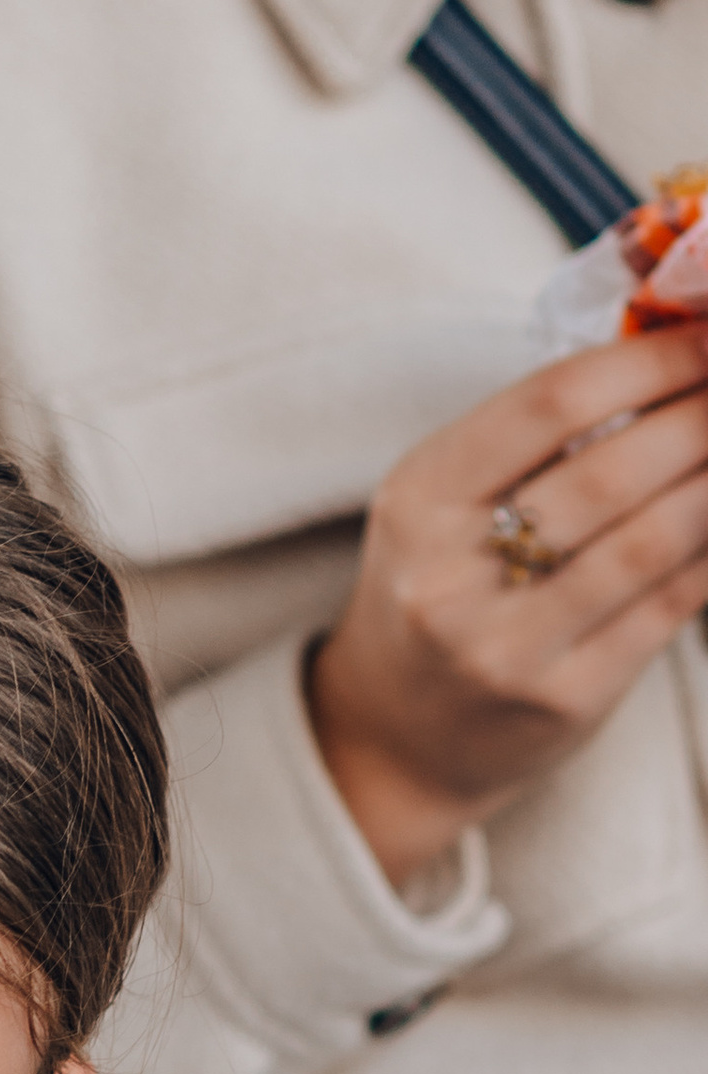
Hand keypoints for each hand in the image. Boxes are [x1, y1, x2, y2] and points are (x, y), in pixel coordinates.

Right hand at [307, 321, 707, 887]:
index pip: (551, 404)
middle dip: (700, 417)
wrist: (397, 736)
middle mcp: (450, 579)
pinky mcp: (565, 698)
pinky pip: (671, 603)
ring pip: (653, 540)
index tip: (707, 337)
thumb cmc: (444, 589)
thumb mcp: (445, 502)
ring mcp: (506, 648)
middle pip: (609, 472)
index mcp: (419, 503)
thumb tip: (674, 352)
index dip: (650, 361)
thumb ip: (535, 437)